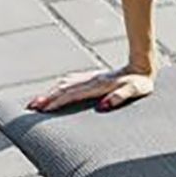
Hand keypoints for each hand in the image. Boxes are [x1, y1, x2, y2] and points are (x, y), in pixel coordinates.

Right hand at [28, 65, 155, 112]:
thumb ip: (119, 97)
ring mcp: (91, 77)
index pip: (72, 94)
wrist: (144, 66)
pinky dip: (60, 86)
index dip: (56, 102)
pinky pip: (72, 81)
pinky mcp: (93, 77)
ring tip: (36, 102)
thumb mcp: (135, 91)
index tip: (42, 109)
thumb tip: (102, 106)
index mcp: (98, 85)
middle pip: (64, 88)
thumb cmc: (141, 83)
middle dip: (47, 98)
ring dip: (50, 92)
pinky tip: (56, 90)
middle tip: (31, 108)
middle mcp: (91, 80)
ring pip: (65, 83)